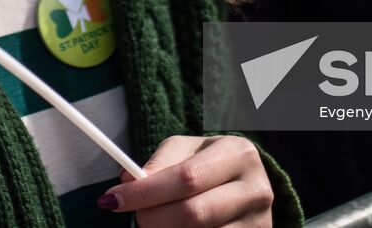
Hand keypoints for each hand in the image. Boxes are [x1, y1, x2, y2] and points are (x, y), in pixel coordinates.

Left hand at [97, 135, 273, 225]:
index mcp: (237, 154)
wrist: (244, 185)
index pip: (187, 177)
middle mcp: (255, 188)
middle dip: (153, 217)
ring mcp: (258, 222)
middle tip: (135, 216)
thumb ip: (158, 162)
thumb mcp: (186, 151)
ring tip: (157, 221)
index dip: (146, 191)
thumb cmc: (207, 164)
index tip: (113, 199)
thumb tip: (127, 180)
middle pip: (192, 213)